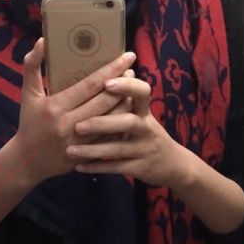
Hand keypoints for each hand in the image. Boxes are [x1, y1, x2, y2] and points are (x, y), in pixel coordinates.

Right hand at [12, 38, 137, 184]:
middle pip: (104, 101)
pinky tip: (128, 111)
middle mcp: (69, 125)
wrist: (28, 161)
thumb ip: (32, 66)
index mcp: (55, 107)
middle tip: (131, 70)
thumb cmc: (29, 123)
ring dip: (124, 103)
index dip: (111, 70)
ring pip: (110, 120)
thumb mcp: (27, 94)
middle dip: (122, 84)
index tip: (126, 56)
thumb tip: (43, 40)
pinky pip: (109, 138)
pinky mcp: (86, 154)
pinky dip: (120, 124)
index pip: (90, 85)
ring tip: (133, 88)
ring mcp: (79, 142)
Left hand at [65, 74, 187, 186]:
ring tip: (70, 150)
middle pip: (127, 122)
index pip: (142, 92)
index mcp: (145, 111)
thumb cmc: (148, 135)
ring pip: (117, 149)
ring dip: (93, 150)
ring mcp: (144, 149)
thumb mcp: (142, 116)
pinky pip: (116, 167)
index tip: (108, 82)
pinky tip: (79, 167)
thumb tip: (106, 75)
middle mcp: (147, 128)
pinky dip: (97, 167)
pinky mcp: (140, 167)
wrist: (173, 164)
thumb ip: (125, 101)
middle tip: (77, 126)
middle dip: (102, 123)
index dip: (127, 86)